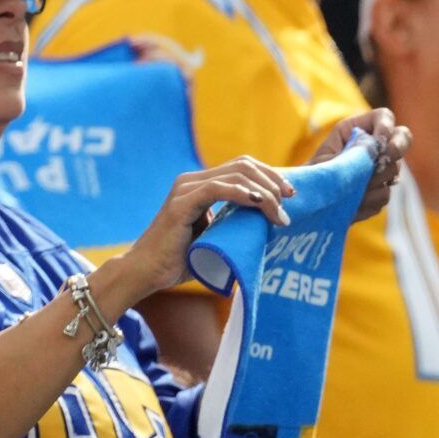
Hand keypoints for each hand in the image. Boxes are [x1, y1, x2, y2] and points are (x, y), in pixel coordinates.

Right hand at [115, 158, 295, 296]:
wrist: (147, 272)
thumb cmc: (180, 260)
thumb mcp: (214, 237)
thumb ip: (233, 225)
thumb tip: (268, 228)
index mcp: (200, 185)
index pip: (242, 166)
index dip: (269, 175)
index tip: (291, 195)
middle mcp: (192, 180)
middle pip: (243, 165)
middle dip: (272, 180)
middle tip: (291, 201)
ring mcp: (186, 189)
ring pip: (236, 175)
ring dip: (264, 192)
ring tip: (279, 214)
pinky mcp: (181, 203)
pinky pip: (218, 189)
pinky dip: (243, 194)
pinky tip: (259, 205)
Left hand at [313, 108, 410, 220]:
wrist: (313, 199)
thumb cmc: (316, 172)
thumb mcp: (328, 158)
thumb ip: (352, 154)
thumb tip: (375, 154)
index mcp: (359, 129)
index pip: (384, 117)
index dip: (386, 126)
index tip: (379, 142)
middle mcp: (375, 147)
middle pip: (403, 137)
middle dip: (395, 149)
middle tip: (380, 162)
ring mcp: (382, 168)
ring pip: (394, 169)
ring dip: (375, 179)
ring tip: (351, 186)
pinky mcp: (381, 190)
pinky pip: (385, 194)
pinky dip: (369, 199)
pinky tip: (353, 201)